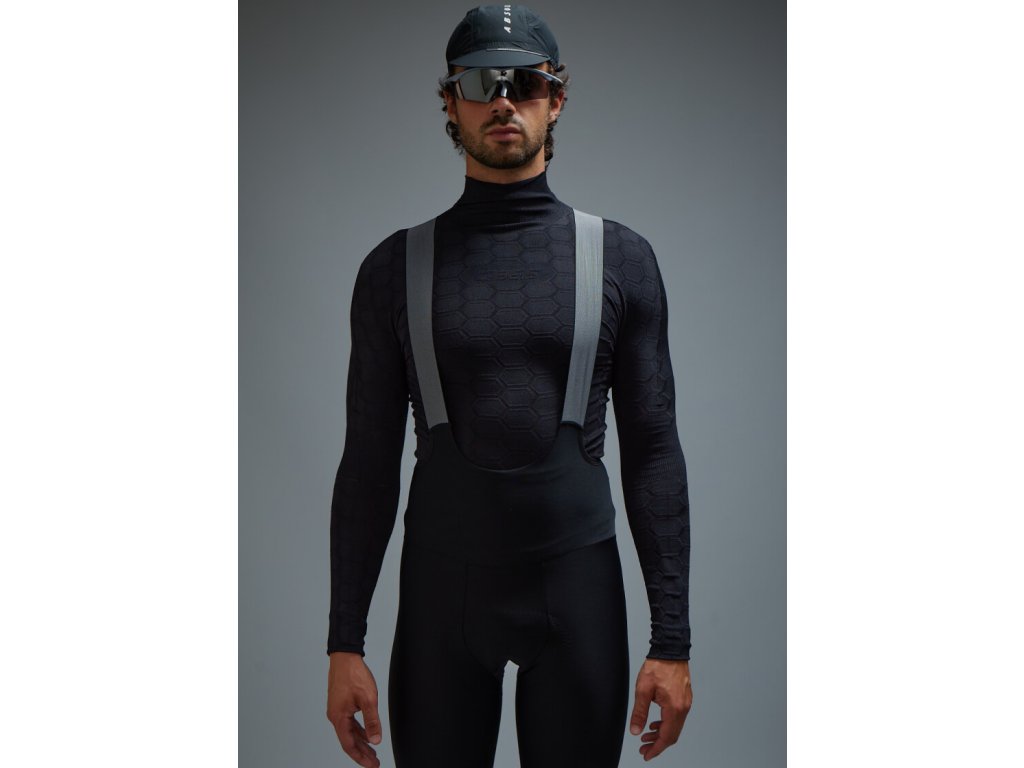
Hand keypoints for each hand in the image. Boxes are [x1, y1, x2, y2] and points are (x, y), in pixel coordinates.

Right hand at [326, 652, 382, 767]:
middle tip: (374, 763)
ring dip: (361, 742)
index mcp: (339, 718)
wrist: (345, 657)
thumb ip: (372, 721)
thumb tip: (375, 740)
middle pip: (349, 741)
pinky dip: (358, 730)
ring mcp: (337, 710)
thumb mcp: (368, 699)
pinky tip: (367, 734)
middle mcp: (335, 716)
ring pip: (350, 732)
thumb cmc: (354, 675)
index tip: (371, 765)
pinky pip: (350, 722)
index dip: (361, 757)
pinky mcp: (341, 704)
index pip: (349, 745)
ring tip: (373, 752)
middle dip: (362, 753)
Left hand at [629, 658, 691, 760]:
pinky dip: (666, 724)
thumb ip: (639, 712)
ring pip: (675, 727)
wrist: (670, 650)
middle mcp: (683, 708)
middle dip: (657, 744)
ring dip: (661, 734)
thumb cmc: (657, 666)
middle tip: (643, 748)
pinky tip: (655, 723)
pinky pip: (677, 718)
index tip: (646, 755)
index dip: (656, 749)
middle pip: (672, 735)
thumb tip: (635, 730)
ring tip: (646, 736)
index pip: (666, 737)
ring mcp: (685, 703)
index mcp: (674, 708)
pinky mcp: (684, 698)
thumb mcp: (643, 690)